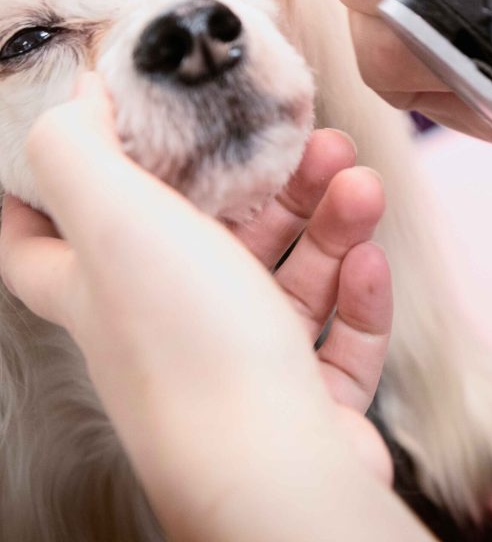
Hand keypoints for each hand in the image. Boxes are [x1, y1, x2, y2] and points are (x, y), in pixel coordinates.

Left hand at [0, 74, 404, 540]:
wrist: (277, 472)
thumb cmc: (193, 347)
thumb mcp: (116, 222)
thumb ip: (78, 152)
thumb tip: (79, 100)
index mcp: (106, 291)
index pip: (40, 246)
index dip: (43, 196)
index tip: (88, 143)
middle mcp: (166, 330)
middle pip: (211, 240)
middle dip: (265, 185)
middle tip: (312, 144)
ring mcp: (241, 366)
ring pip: (285, 279)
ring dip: (328, 225)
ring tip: (361, 186)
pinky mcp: (303, 398)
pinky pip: (333, 334)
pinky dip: (355, 294)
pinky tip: (371, 261)